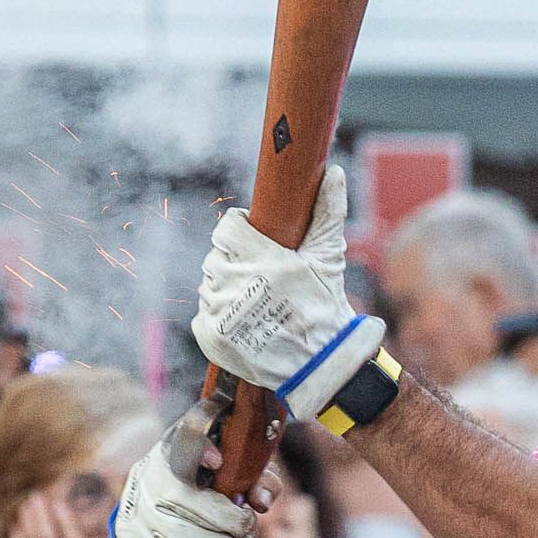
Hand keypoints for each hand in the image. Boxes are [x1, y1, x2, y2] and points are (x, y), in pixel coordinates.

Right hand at [114, 431, 262, 537]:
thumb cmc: (211, 486)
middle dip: (224, 532)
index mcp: (175, 451)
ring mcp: (132, 510)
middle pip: (183, 502)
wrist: (162, 503)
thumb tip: (261, 501)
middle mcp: (147, 476)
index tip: (219, 461)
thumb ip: (258, 480)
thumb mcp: (236, 474)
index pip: (182, 441)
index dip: (198, 449)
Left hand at [191, 166, 385, 421]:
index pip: (228, 228)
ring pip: (209, 284)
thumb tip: (332, 172)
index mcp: (261, 259)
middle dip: (236, 260)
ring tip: (256, 300)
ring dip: (227, 287)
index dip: (241, 229)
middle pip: (217, 255)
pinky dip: (220, 316)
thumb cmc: (325, 308)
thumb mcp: (328, 258)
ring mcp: (220, 311)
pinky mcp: (210, 337)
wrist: (319, 366)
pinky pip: (204, 313)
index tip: (256, 240)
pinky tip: (245, 321)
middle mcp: (236, 283)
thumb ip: (328, 212)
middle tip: (261, 275)